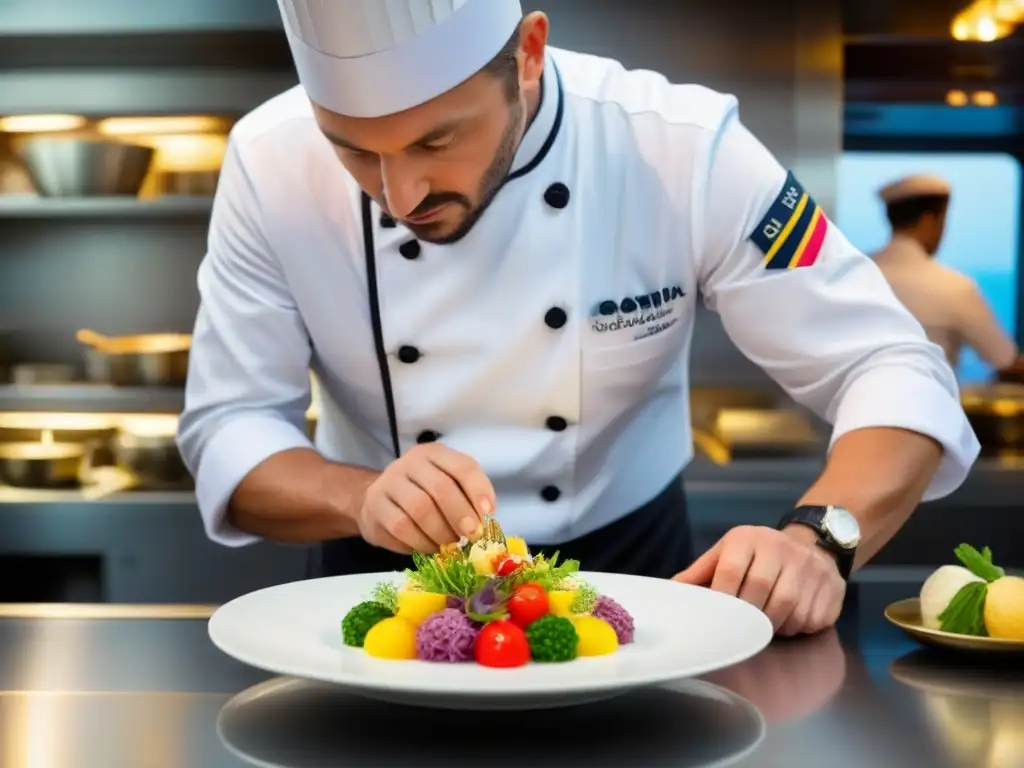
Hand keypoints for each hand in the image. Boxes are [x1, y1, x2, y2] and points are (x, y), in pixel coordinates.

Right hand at [358, 443, 495, 553]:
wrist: (378, 502)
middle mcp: (410, 462)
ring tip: (452, 547)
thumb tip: (486, 523)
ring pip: (420, 509)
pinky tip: (430, 549)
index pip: (462, 466)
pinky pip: (401, 527)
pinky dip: (421, 542)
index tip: (488, 514)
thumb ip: (467, 499)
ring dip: (441, 533)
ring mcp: (389, 482)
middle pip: (440, 487)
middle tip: (472, 536)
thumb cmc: (424, 495)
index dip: (478, 491)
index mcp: (435, 453)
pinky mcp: (375, 506)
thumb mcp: (448, 487)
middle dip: (460, 515)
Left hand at [673, 525, 845, 635]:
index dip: (722, 598)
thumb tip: (671, 592)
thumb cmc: (759, 554)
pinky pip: (811, 619)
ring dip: (773, 625)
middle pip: (760, 591)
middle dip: (747, 616)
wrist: (811, 543)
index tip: (717, 616)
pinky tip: (789, 620)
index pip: (731, 570)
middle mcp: (782, 548)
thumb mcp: (728, 553)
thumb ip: (700, 573)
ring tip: (765, 624)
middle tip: (741, 628)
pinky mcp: (833, 586)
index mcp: (750, 538)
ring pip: (788, 609)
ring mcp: (811, 567)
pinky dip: (797, 627)